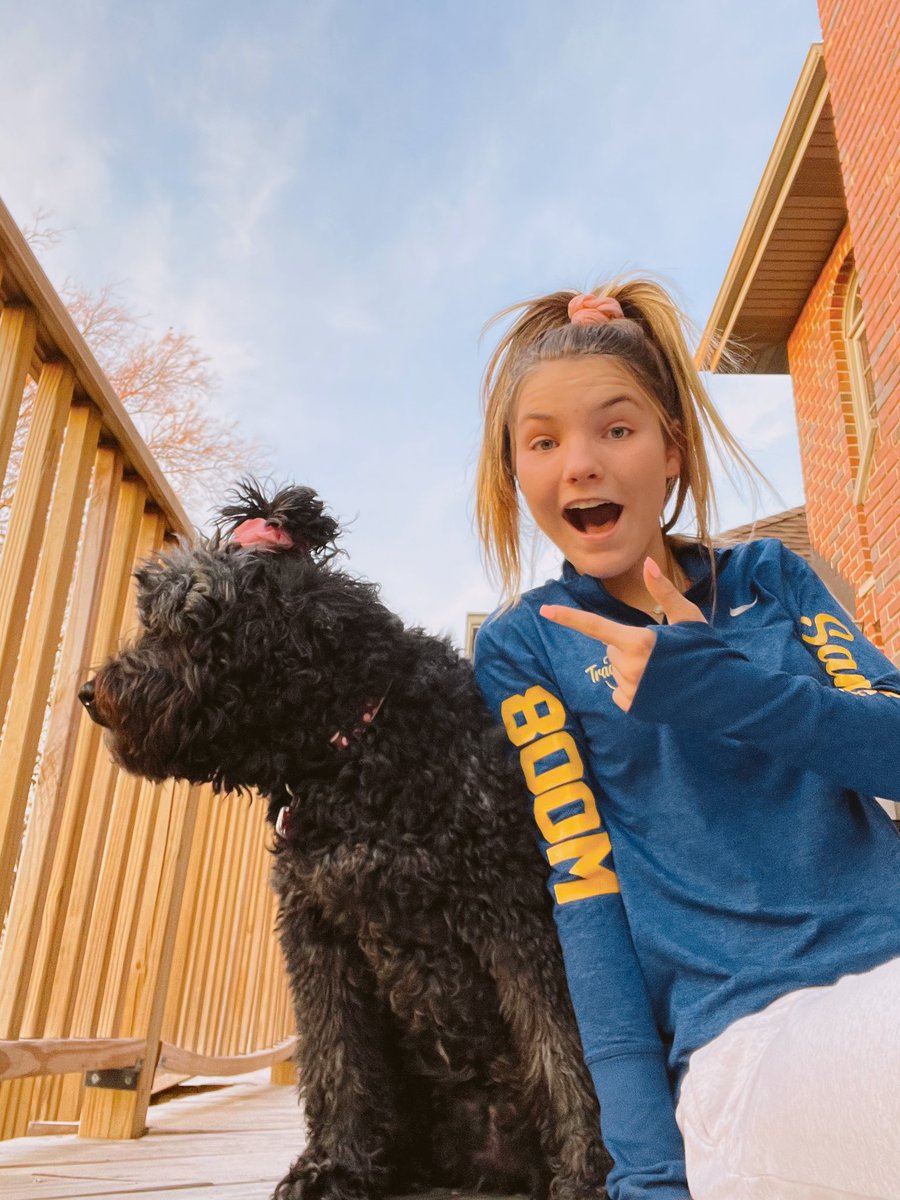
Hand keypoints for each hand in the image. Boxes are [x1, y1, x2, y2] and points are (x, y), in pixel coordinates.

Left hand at [539, 557, 706, 711]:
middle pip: (611, 649)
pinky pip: (620, 691)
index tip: (544, 611)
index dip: (568, 618)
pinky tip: (657, 688)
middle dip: (628, 646)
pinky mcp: (633, 708)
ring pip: (616, 670)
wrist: (724, 693)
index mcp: (640, 642)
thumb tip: (647, 562)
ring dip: (632, 667)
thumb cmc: (706, 650)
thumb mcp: (687, 618)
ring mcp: (631, 690)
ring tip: (663, 671)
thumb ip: (663, 591)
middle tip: (661, 652)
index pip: (595, 627)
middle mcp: (630, 667)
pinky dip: (634, 688)